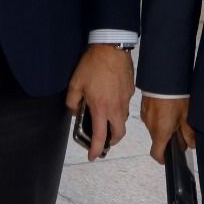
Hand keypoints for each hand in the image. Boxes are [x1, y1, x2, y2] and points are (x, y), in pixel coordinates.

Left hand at [65, 45, 133, 160]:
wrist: (111, 47)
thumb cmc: (92, 65)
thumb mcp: (75, 83)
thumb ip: (72, 101)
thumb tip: (75, 111)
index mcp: (101, 108)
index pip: (99, 136)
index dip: (95, 149)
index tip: (93, 156)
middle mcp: (116, 107)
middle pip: (118, 133)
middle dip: (111, 141)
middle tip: (103, 140)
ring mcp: (126, 99)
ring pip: (123, 119)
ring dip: (115, 124)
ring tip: (105, 118)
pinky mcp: (131, 90)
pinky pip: (125, 105)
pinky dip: (118, 108)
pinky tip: (111, 98)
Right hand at [142, 95, 195, 163]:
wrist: (163, 78)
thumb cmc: (174, 96)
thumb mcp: (186, 116)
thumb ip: (188, 133)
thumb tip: (192, 144)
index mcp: (161, 132)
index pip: (157, 154)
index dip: (163, 158)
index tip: (169, 158)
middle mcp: (150, 126)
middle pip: (157, 139)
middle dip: (168, 138)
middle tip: (180, 129)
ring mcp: (146, 116)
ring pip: (154, 127)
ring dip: (163, 125)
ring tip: (175, 114)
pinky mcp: (144, 107)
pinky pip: (151, 117)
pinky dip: (158, 116)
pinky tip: (168, 107)